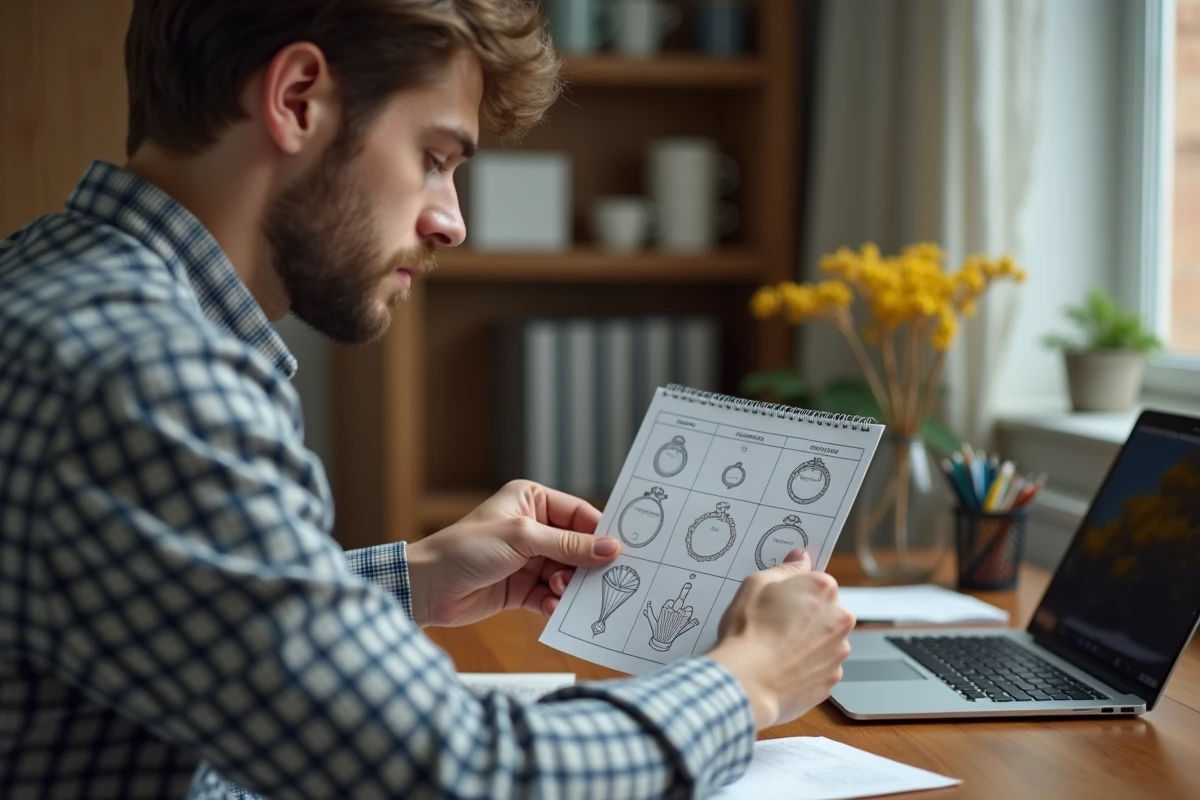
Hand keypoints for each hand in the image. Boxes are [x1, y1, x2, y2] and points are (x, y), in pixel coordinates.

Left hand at [405, 480, 620, 626]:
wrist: (427, 586)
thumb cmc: (465, 548)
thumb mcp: (522, 539)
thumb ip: (568, 545)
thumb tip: (611, 548)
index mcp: (532, 501)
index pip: (580, 514)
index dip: (601, 532)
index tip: (624, 551)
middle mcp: (534, 528)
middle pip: (578, 546)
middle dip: (587, 564)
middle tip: (602, 580)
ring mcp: (529, 559)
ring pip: (568, 573)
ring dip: (570, 586)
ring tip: (561, 591)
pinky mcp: (522, 587)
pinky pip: (552, 595)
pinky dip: (556, 602)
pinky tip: (552, 606)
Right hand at [707, 549, 854, 729]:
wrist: (746, 681)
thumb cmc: (749, 631)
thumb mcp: (755, 584)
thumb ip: (785, 569)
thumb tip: (800, 559)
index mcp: (823, 589)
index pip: (817, 581)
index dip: (795, 590)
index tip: (779, 598)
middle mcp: (839, 619)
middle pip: (825, 611)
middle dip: (805, 616)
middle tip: (774, 624)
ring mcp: (838, 652)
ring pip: (824, 640)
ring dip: (807, 642)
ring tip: (776, 649)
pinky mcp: (831, 680)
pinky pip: (820, 667)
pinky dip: (805, 666)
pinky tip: (782, 667)